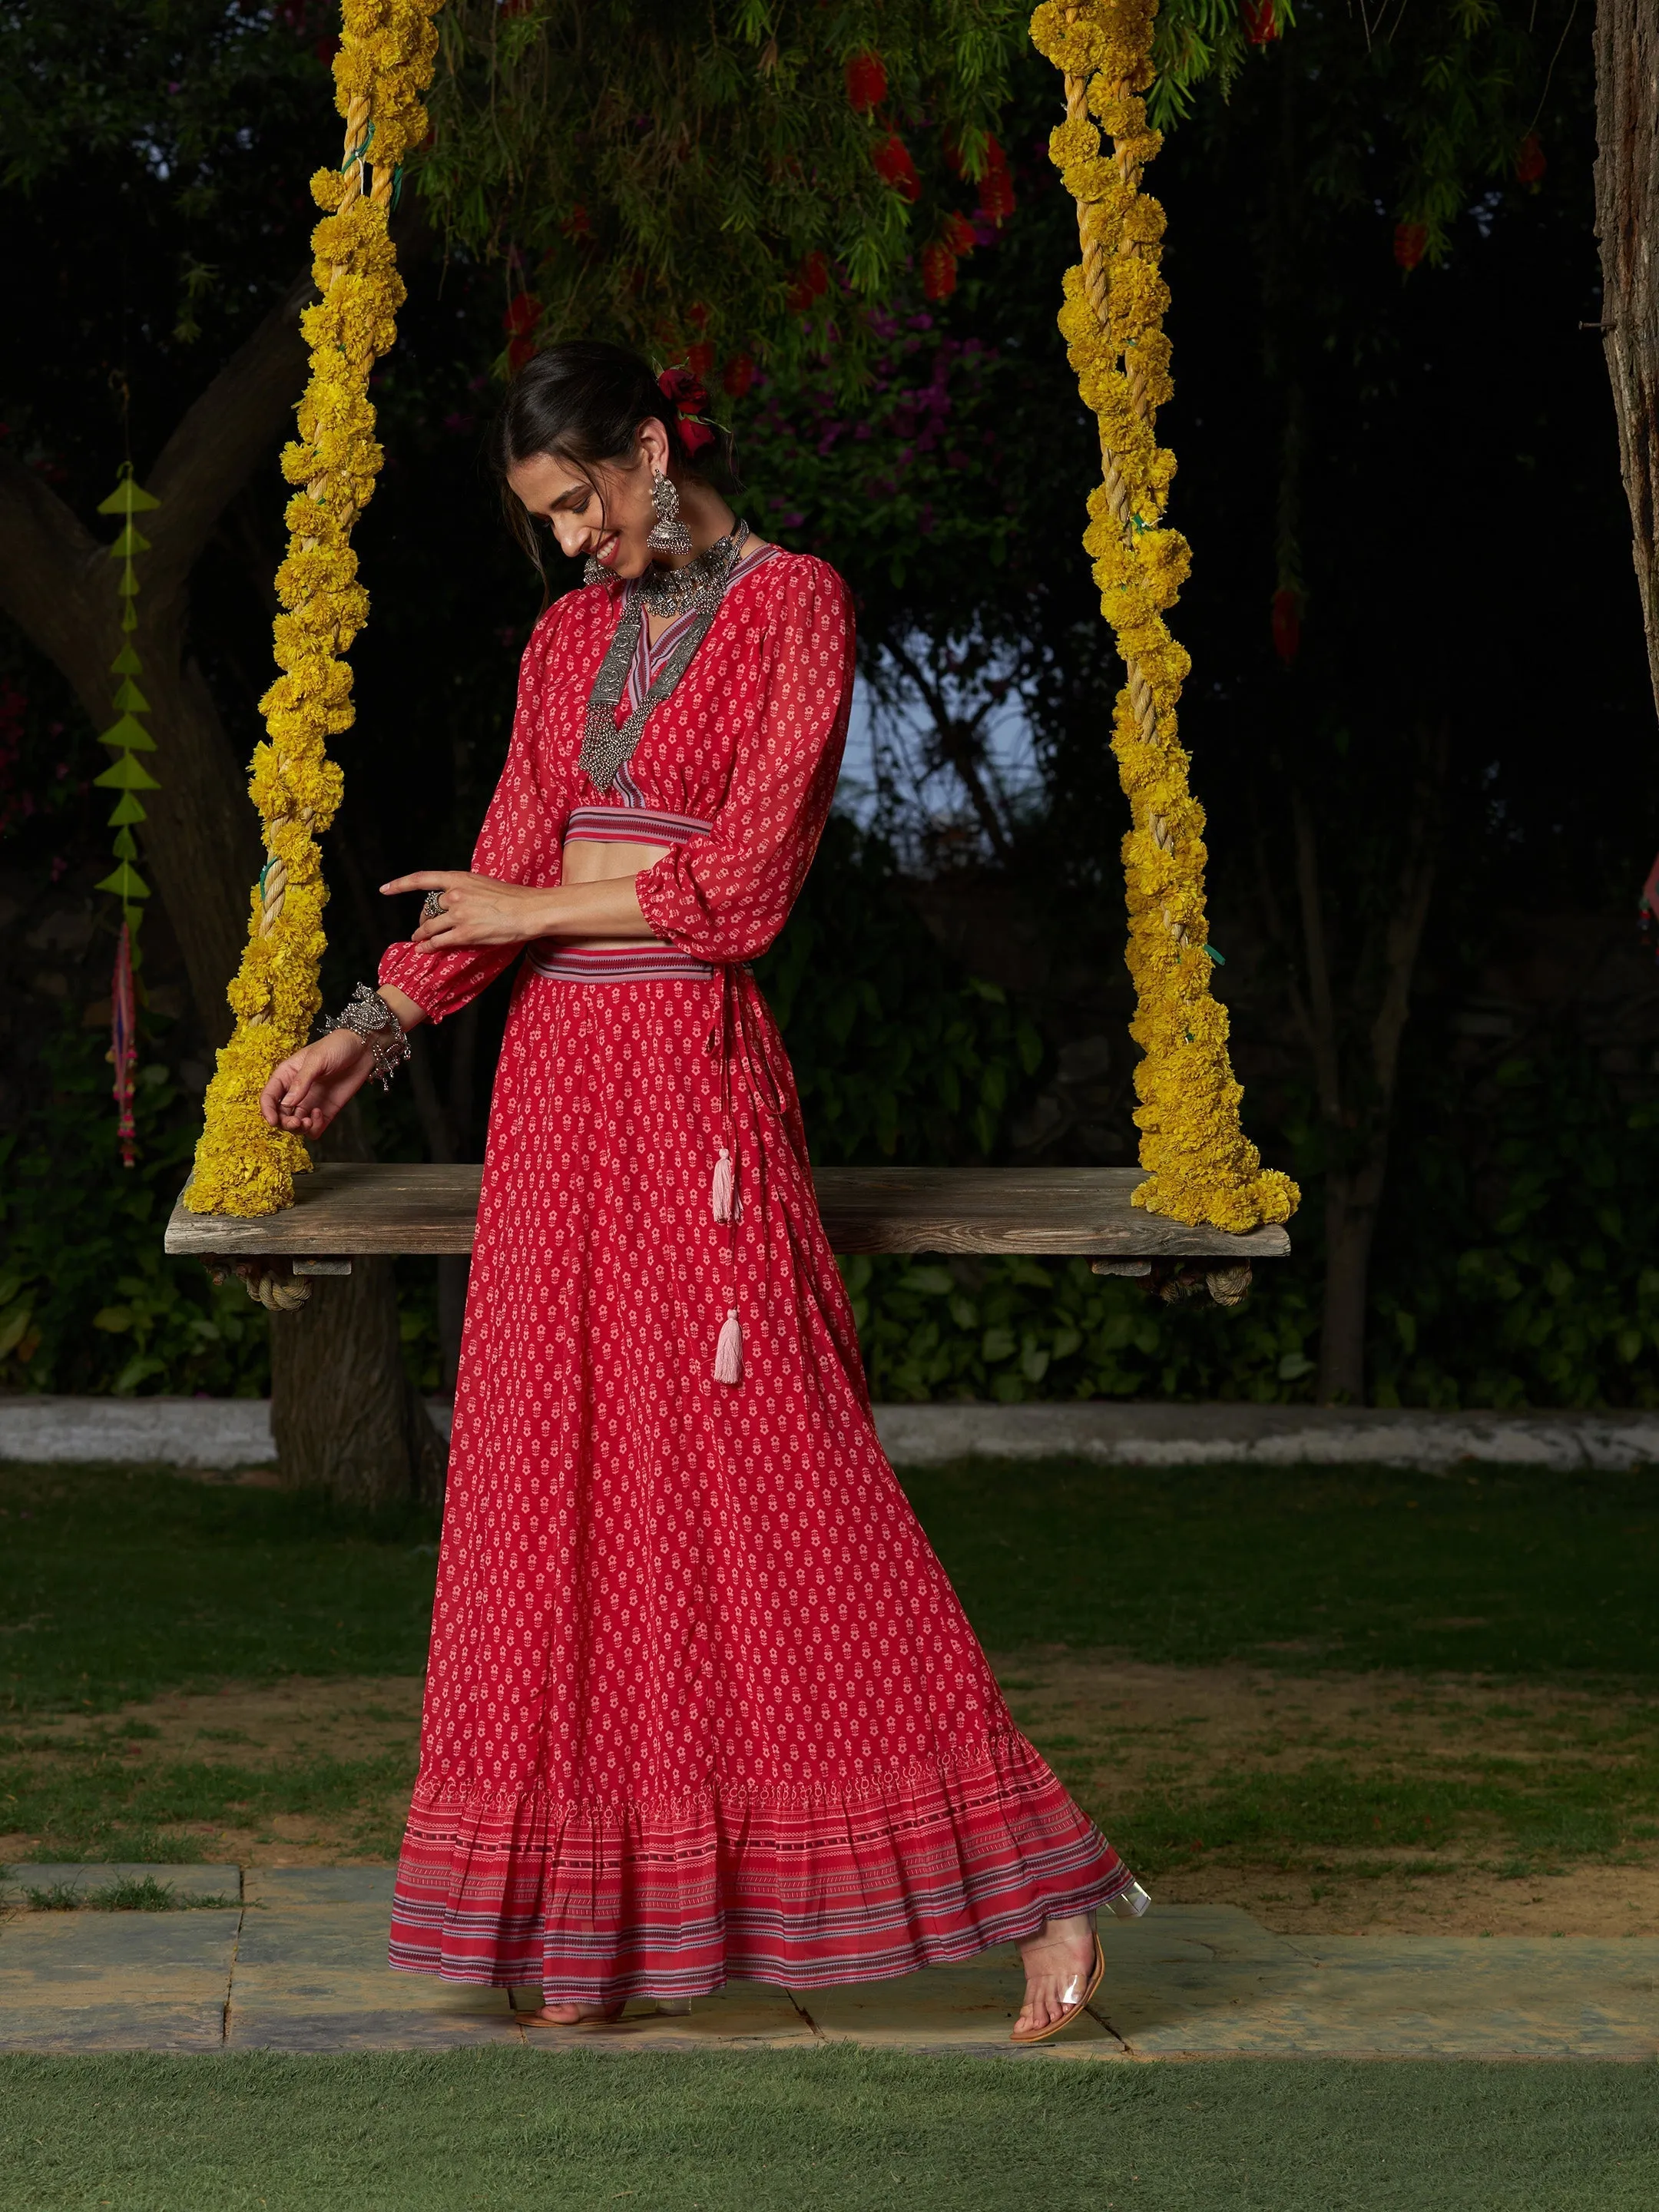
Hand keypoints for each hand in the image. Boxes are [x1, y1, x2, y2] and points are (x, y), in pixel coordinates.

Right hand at [259, 1027, 374, 1137]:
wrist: (363, 1048)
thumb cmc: (337, 1046)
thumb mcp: (317, 1059)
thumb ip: (301, 1081)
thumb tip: (287, 1104)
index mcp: (287, 1075)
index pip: (269, 1096)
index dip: (267, 1110)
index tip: (273, 1121)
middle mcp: (296, 1092)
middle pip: (281, 1115)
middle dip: (284, 1123)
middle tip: (297, 1122)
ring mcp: (311, 1102)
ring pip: (296, 1125)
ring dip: (298, 1129)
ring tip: (309, 1121)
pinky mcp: (327, 1111)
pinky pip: (315, 1128)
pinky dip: (314, 1128)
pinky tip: (320, 1114)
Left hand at [381, 870, 553, 946]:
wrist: (529, 910)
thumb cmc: (512, 897)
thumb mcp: (483, 884)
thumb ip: (465, 890)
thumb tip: (452, 899)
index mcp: (459, 879)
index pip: (422, 879)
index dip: (400, 884)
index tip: (385, 889)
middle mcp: (454, 895)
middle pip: (427, 909)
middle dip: (422, 920)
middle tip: (420, 929)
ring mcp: (458, 915)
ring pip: (429, 927)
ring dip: (420, 936)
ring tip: (417, 941)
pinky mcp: (465, 933)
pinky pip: (439, 942)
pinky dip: (428, 947)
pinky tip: (424, 950)